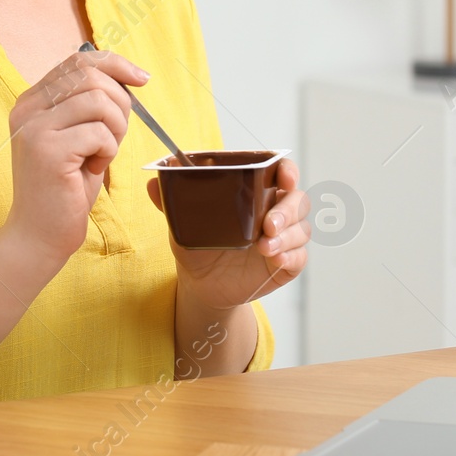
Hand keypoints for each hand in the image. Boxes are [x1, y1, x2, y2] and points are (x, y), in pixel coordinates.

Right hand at [4, 48, 147, 264]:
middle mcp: (27, 108)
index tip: (142, 79)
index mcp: (33, 100)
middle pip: (90, 75)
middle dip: (120, 103)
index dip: (116, 64)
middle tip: (115, 136)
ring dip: (115, 129)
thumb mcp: (81, 137)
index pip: (78, 60)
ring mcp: (33, 127)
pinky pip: (99, 132)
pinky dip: (108, 151)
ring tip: (103, 154)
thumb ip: (92, 106)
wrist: (40, 234)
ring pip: (98, 100)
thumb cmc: (66, 188)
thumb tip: (128, 76)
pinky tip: (94, 169)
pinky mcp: (46, 149)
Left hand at [145, 157, 309, 310]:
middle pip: (298, 200)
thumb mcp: (183, 223)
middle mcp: (275, 212)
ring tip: (264, 247)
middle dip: (287, 209)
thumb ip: (171, 202)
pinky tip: (274, 259)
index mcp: (256, 193)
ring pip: (301, 229)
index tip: (283, 176)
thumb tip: (153, 182)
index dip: (287, 170)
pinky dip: (290, 256)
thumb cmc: (198, 245)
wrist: (201, 285)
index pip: (282, 172)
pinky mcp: (287, 263)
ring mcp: (284, 238)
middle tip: (267, 224)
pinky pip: (300, 257)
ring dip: (287, 236)